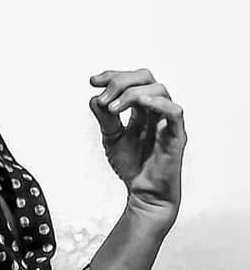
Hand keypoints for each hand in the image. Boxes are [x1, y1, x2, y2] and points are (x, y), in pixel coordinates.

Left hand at [89, 68, 187, 229]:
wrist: (144, 194)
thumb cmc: (132, 166)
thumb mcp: (112, 139)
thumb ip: (105, 119)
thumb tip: (95, 97)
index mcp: (142, 108)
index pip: (131, 80)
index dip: (112, 75)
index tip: (92, 81)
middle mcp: (156, 109)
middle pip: (145, 77)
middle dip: (121, 81)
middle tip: (104, 96)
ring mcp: (168, 121)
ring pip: (159, 90)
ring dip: (132, 94)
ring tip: (112, 109)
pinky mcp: (177, 135)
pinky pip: (175, 111)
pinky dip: (158, 103)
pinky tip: (140, 104)